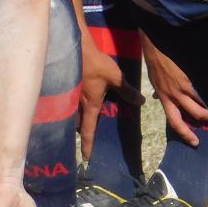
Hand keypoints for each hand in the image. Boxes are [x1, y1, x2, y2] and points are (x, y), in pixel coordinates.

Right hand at [77, 42, 144, 160]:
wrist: (77, 49)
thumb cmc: (97, 65)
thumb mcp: (116, 78)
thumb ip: (127, 91)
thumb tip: (141, 102)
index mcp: (91, 105)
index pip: (89, 131)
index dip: (88, 145)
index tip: (86, 158)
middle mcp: (78, 104)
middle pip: (77, 124)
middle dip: (81, 132)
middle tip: (85, 136)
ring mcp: (70, 95)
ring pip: (72, 114)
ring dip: (75, 120)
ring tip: (80, 122)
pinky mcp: (66, 86)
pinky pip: (68, 103)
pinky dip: (71, 108)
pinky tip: (73, 102)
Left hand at [142, 34, 207, 145]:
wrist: (155, 48)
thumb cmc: (154, 65)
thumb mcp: (153, 82)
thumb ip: (159, 93)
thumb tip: (157, 98)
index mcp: (164, 99)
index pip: (175, 122)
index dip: (185, 134)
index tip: (195, 142)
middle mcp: (173, 96)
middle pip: (193, 114)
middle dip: (205, 120)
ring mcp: (182, 87)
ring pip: (200, 102)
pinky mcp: (188, 77)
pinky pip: (200, 89)